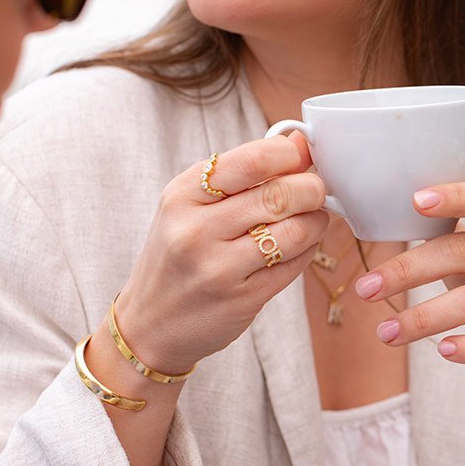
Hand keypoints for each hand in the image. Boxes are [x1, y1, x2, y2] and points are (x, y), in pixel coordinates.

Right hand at [115, 133, 327, 372]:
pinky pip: (295, 266)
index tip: (298, 158)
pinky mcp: (242, 300)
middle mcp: (196, 230)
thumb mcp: (191, 204)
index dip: (289, 154)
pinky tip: (300, 245)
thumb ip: (242, 173)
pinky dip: (308, 250)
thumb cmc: (176, 254)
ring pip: (295, 232)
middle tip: (315, 190)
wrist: (148, 324)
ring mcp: (218, 269)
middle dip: (312, 188)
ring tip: (311, 218)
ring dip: (316, 221)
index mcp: (182, 194)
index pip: (252, 159)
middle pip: (279, 195)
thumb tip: (297, 141)